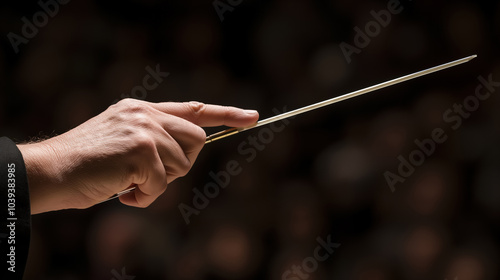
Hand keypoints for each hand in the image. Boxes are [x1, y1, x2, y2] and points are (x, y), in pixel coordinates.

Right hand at [18, 99, 258, 213]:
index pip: (194, 109)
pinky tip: (122, 192)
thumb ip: (154, 142)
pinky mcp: (141, 149)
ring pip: (182, 164)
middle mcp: (147, 114)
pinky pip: (162, 184)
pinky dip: (145, 197)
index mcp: (143, 110)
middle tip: (150, 176)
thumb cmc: (87, 165)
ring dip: (159, 184)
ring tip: (128, 184)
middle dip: (181, 166)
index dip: (226, 114)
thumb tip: (184, 156)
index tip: (252, 117)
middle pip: (197, 141)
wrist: (51, 171)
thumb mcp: (123, 143)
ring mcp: (144, 129)